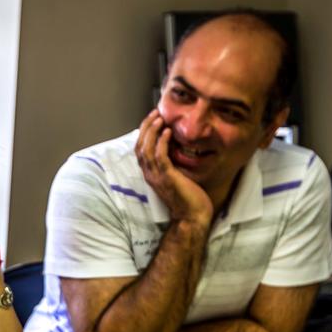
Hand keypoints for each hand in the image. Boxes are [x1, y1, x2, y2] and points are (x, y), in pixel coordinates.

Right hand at [135, 109, 212, 230]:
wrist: (192, 218)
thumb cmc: (188, 199)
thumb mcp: (177, 177)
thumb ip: (172, 164)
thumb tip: (177, 148)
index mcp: (151, 174)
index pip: (140, 149)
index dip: (145, 133)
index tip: (153, 119)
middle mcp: (150, 174)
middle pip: (140, 146)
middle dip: (146, 127)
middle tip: (155, 113)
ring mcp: (157, 176)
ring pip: (146, 148)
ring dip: (152, 131)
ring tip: (160, 117)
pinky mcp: (167, 177)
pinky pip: (159, 156)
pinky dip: (161, 141)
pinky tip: (168, 131)